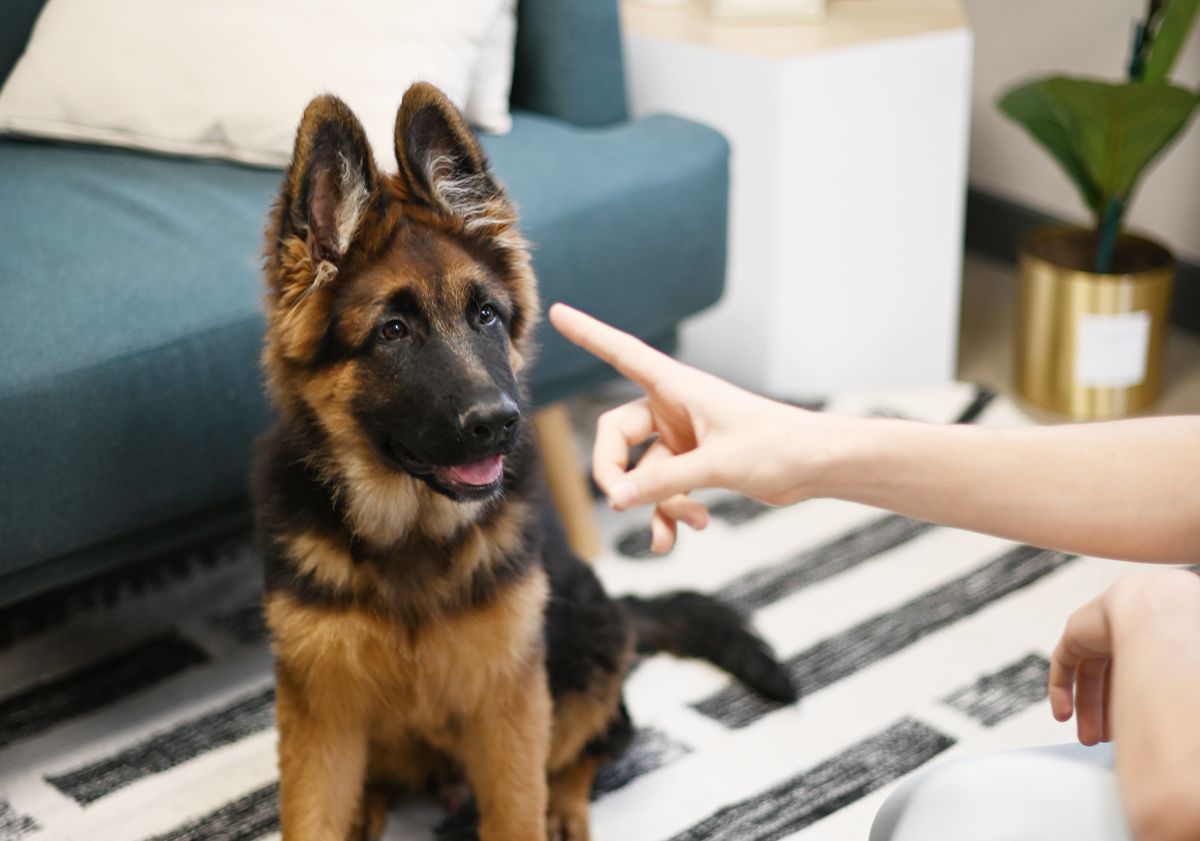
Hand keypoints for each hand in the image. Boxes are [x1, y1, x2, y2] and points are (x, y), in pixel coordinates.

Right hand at [549, 304, 818, 552]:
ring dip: (656, 504)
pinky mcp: (694, 464)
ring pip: (642, 473)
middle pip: (615, 436)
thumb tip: (614, 500)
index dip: (588, 333)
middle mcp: (674, 408)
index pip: (621, 352)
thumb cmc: (778, 446)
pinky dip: (668, 513)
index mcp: (677, 387)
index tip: (556, 312)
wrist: (818, 465)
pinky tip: (680, 535)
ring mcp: (682, 438)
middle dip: (617, 474)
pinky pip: (663, 490)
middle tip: (623, 502)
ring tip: (687, 524)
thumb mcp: (716, 464)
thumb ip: (662, 483)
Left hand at [1048, 569, 1199, 747]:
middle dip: (1109, 713)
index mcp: (1155, 640)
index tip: (1134, 734)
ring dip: (1086, 708)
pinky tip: (1062, 716)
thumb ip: (1171, 695)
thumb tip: (1186, 739)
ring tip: (1088, 739)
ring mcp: (1101, 629)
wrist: (1159, 611)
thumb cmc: (1186, 643)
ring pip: (1088, 675)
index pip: (1139, 677)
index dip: (1134, 705)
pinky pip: (1063, 662)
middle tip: (1106, 741)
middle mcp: (1129, 633)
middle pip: (1113, 679)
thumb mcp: (1178, 675)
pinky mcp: (1076, 630)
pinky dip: (1060, 688)